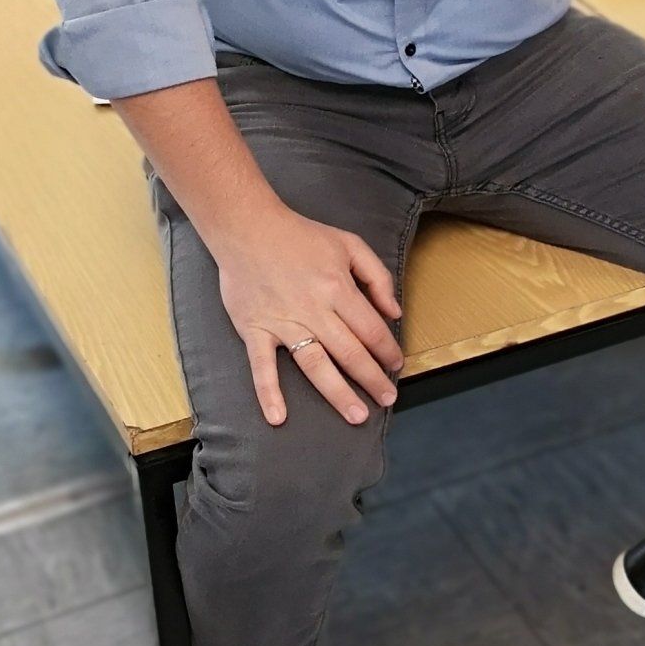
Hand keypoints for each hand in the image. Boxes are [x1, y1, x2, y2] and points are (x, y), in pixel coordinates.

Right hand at [214, 205, 404, 427]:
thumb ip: (377, 276)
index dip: (388, 350)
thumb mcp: (349, 244)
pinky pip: (261, 366)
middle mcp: (313, 310)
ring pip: (315, 365)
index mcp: (338, 289)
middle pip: (349, 352)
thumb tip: (394, 312)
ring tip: (356, 415)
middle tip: (388, 400)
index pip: (371, 329)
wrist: (248, 228)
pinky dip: (268, 393)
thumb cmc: (301, 236)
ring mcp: (282, 323)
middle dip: (372, 379)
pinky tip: (278, 417)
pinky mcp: (254, 330)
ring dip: (337, 393)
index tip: (397, 365)